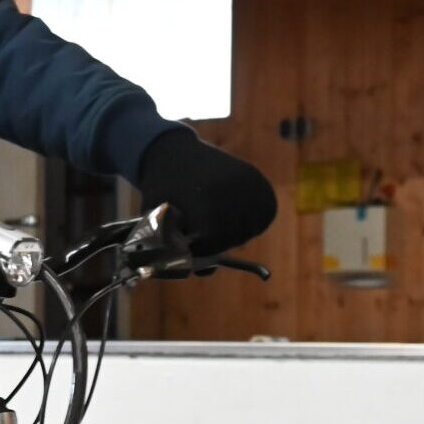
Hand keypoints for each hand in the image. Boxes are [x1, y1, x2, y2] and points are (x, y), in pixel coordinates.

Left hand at [136, 128, 276, 255]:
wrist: (174, 152)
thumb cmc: (162, 189)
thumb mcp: (157, 217)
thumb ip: (175, 246)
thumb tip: (206, 272)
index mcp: (205, 195)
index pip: (212, 239)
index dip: (199, 250)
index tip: (188, 247)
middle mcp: (233, 187)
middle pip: (233, 237)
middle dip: (216, 245)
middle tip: (200, 239)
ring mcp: (249, 182)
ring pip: (252, 229)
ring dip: (235, 236)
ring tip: (214, 227)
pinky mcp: (259, 180)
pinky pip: (266, 213)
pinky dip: (253, 223)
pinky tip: (234, 221)